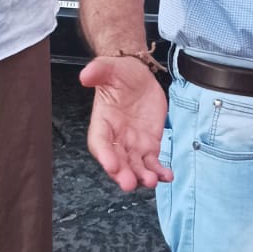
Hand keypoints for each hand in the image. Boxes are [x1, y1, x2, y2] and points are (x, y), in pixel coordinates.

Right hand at [79, 56, 171, 192]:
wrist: (138, 76)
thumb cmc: (120, 74)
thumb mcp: (109, 68)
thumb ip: (98, 71)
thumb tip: (85, 75)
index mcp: (102, 123)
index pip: (100, 143)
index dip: (104, 155)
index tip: (111, 165)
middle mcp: (115, 139)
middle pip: (117, 162)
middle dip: (123, 174)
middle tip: (130, 183)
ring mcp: (133, 145)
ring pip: (136, 167)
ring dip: (142, 177)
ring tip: (151, 181)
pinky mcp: (149, 145)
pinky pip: (153, 163)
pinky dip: (160, 171)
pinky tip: (167, 176)